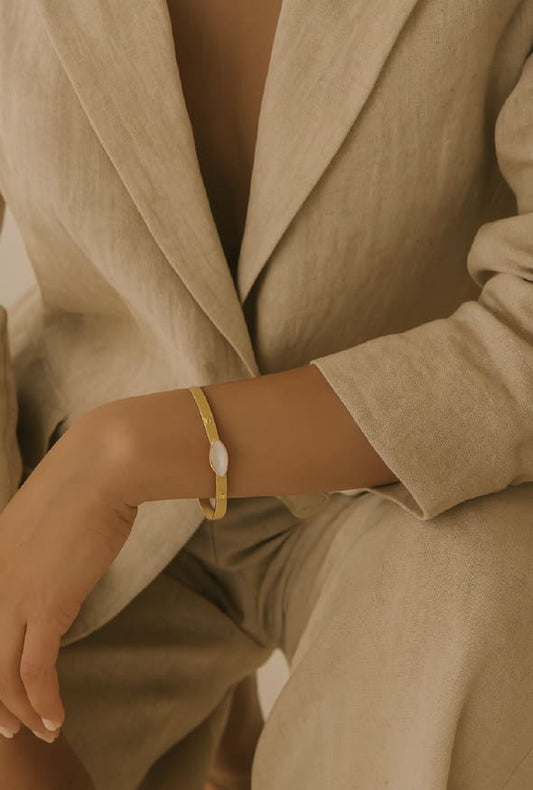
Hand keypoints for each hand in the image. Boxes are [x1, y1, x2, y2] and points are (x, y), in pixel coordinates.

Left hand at [0, 407, 137, 742]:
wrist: (103, 468)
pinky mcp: (45, 605)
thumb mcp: (51, 518)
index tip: (4, 692)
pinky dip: (43, 703)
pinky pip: (34, 672)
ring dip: (20, 713)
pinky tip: (57, 720)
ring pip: (0, 676)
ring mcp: (13, 596)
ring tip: (42, 731)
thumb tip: (55, 563)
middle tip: (10, 729)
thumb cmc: (87, 484)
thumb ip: (41, 547)